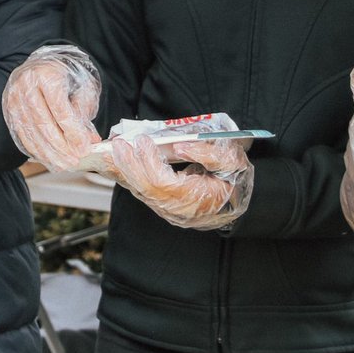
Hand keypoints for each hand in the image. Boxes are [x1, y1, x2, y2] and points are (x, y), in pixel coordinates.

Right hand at [2, 45, 101, 170]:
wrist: (41, 65)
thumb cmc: (64, 75)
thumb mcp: (80, 86)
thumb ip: (83, 112)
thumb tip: (89, 140)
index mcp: (46, 74)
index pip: (60, 109)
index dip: (72, 131)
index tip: (83, 147)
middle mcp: (26, 85)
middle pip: (43, 123)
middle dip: (60, 147)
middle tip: (74, 161)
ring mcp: (14, 98)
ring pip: (31, 132)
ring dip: (48, 153)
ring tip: (64, 165)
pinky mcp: (9, 110)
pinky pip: (22, 134)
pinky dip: (36, 150)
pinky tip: (49, 158)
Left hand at [103, 134, 252, 230]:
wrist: (241, 203)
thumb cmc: (237, 180)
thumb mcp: (233, 161)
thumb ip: (208, 153)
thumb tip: (180, 147)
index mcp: (197, 199)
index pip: (164, 183)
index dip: (150, 162)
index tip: (142, 141)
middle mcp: (179, 210)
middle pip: (146, 189)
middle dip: (129, 165)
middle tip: (117, 144)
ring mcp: (170, 211)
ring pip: (141, 192)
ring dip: (124, 170)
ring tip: (112, 150)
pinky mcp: (164, 207)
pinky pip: (142, 191)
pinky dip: (128, 175)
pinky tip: (118, 162)